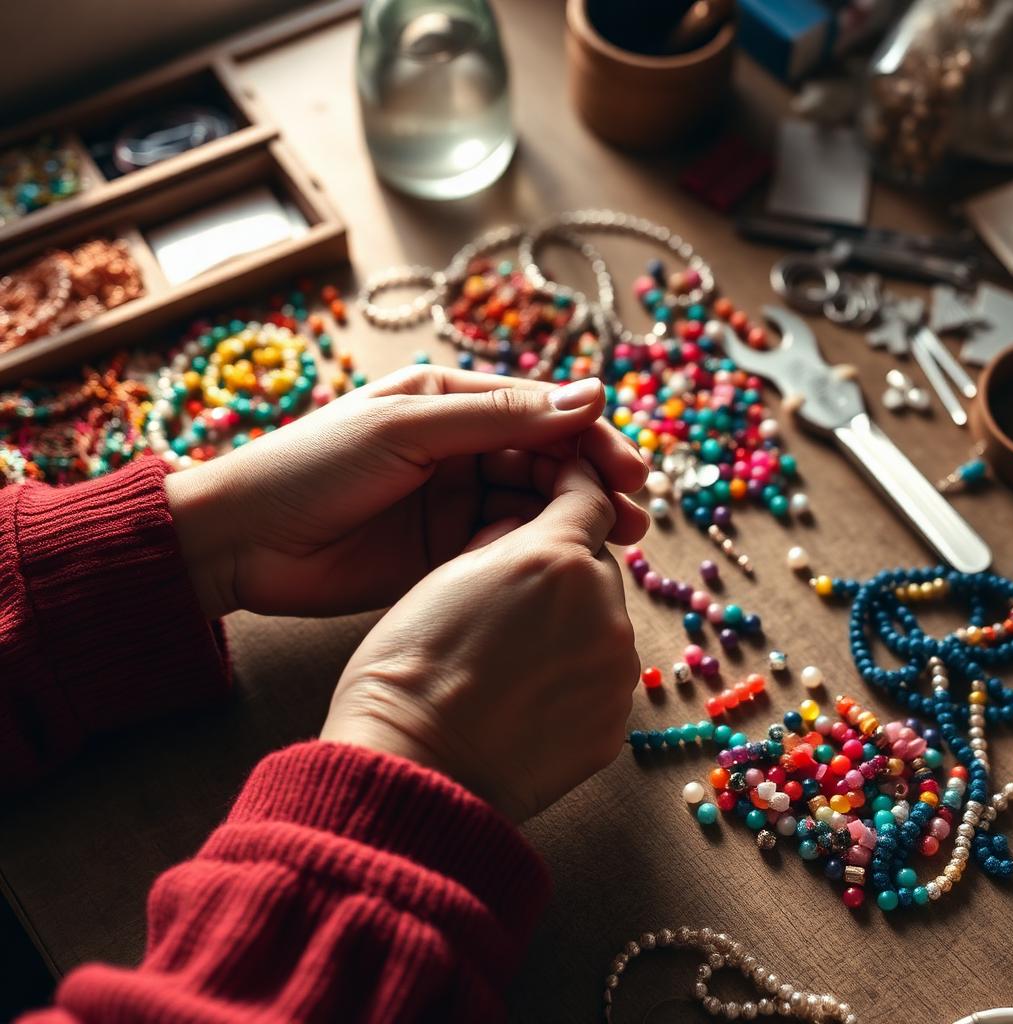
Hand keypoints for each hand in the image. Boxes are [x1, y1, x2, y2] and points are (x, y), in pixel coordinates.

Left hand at [165, 366, 647, 618]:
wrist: (240, 542)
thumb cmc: (311, 466)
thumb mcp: (407, 428)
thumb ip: (497, 416)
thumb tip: (590, 394)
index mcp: (451, 402)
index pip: (543, 412)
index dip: (591, 438)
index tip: (629, 472)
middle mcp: (460, 447)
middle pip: (549, 459)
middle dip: (593, 484)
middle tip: (632, 518)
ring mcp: (454, 501)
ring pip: (535, 505)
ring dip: (576, 520)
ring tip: (618, 545)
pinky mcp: (444, 551)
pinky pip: (506, 546)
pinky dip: (538, 552)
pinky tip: (564, 566)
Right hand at [320, 458, 638, 821]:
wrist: (412, 765)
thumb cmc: (410, 665)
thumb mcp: (447, 573)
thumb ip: (504, 539)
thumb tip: (530, 528)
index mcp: (557, 558)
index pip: (590, 498)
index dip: (573, 490)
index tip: (562, 494)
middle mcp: (601, 608)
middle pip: (596, 569)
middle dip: (564, 575)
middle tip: (511, 603)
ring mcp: (614, 671)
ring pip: (603, 627)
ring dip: (572, 629)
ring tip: (511, 660)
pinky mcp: (613, 724)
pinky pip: (600, 683)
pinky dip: (573, 682)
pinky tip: (523, 699)